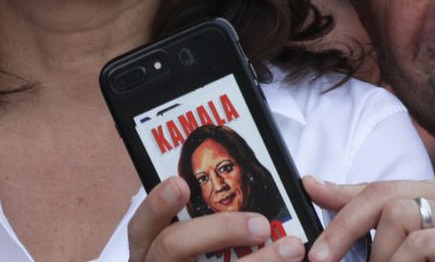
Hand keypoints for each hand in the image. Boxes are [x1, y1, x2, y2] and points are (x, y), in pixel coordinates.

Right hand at [128, 176, 306, 260]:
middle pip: (174, 247)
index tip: (181, 184)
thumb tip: (246, 181)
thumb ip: (203, 217)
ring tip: (292, 249)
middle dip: (219, 230)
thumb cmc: (195, 257)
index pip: (142, 224)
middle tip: (260, 224)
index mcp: (147, 248)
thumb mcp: (187, 238)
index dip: (159, 203)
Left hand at [303, 176, 434, 261]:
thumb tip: (315, 186)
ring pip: (399, 216)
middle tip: (322, 257)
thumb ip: (367, 222)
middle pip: (384, 197)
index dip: (340, 194)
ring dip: (382, 256)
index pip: (378, 187)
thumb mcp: (402, 249)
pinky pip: (421, 243)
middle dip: (344, 228)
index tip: (307, 191)